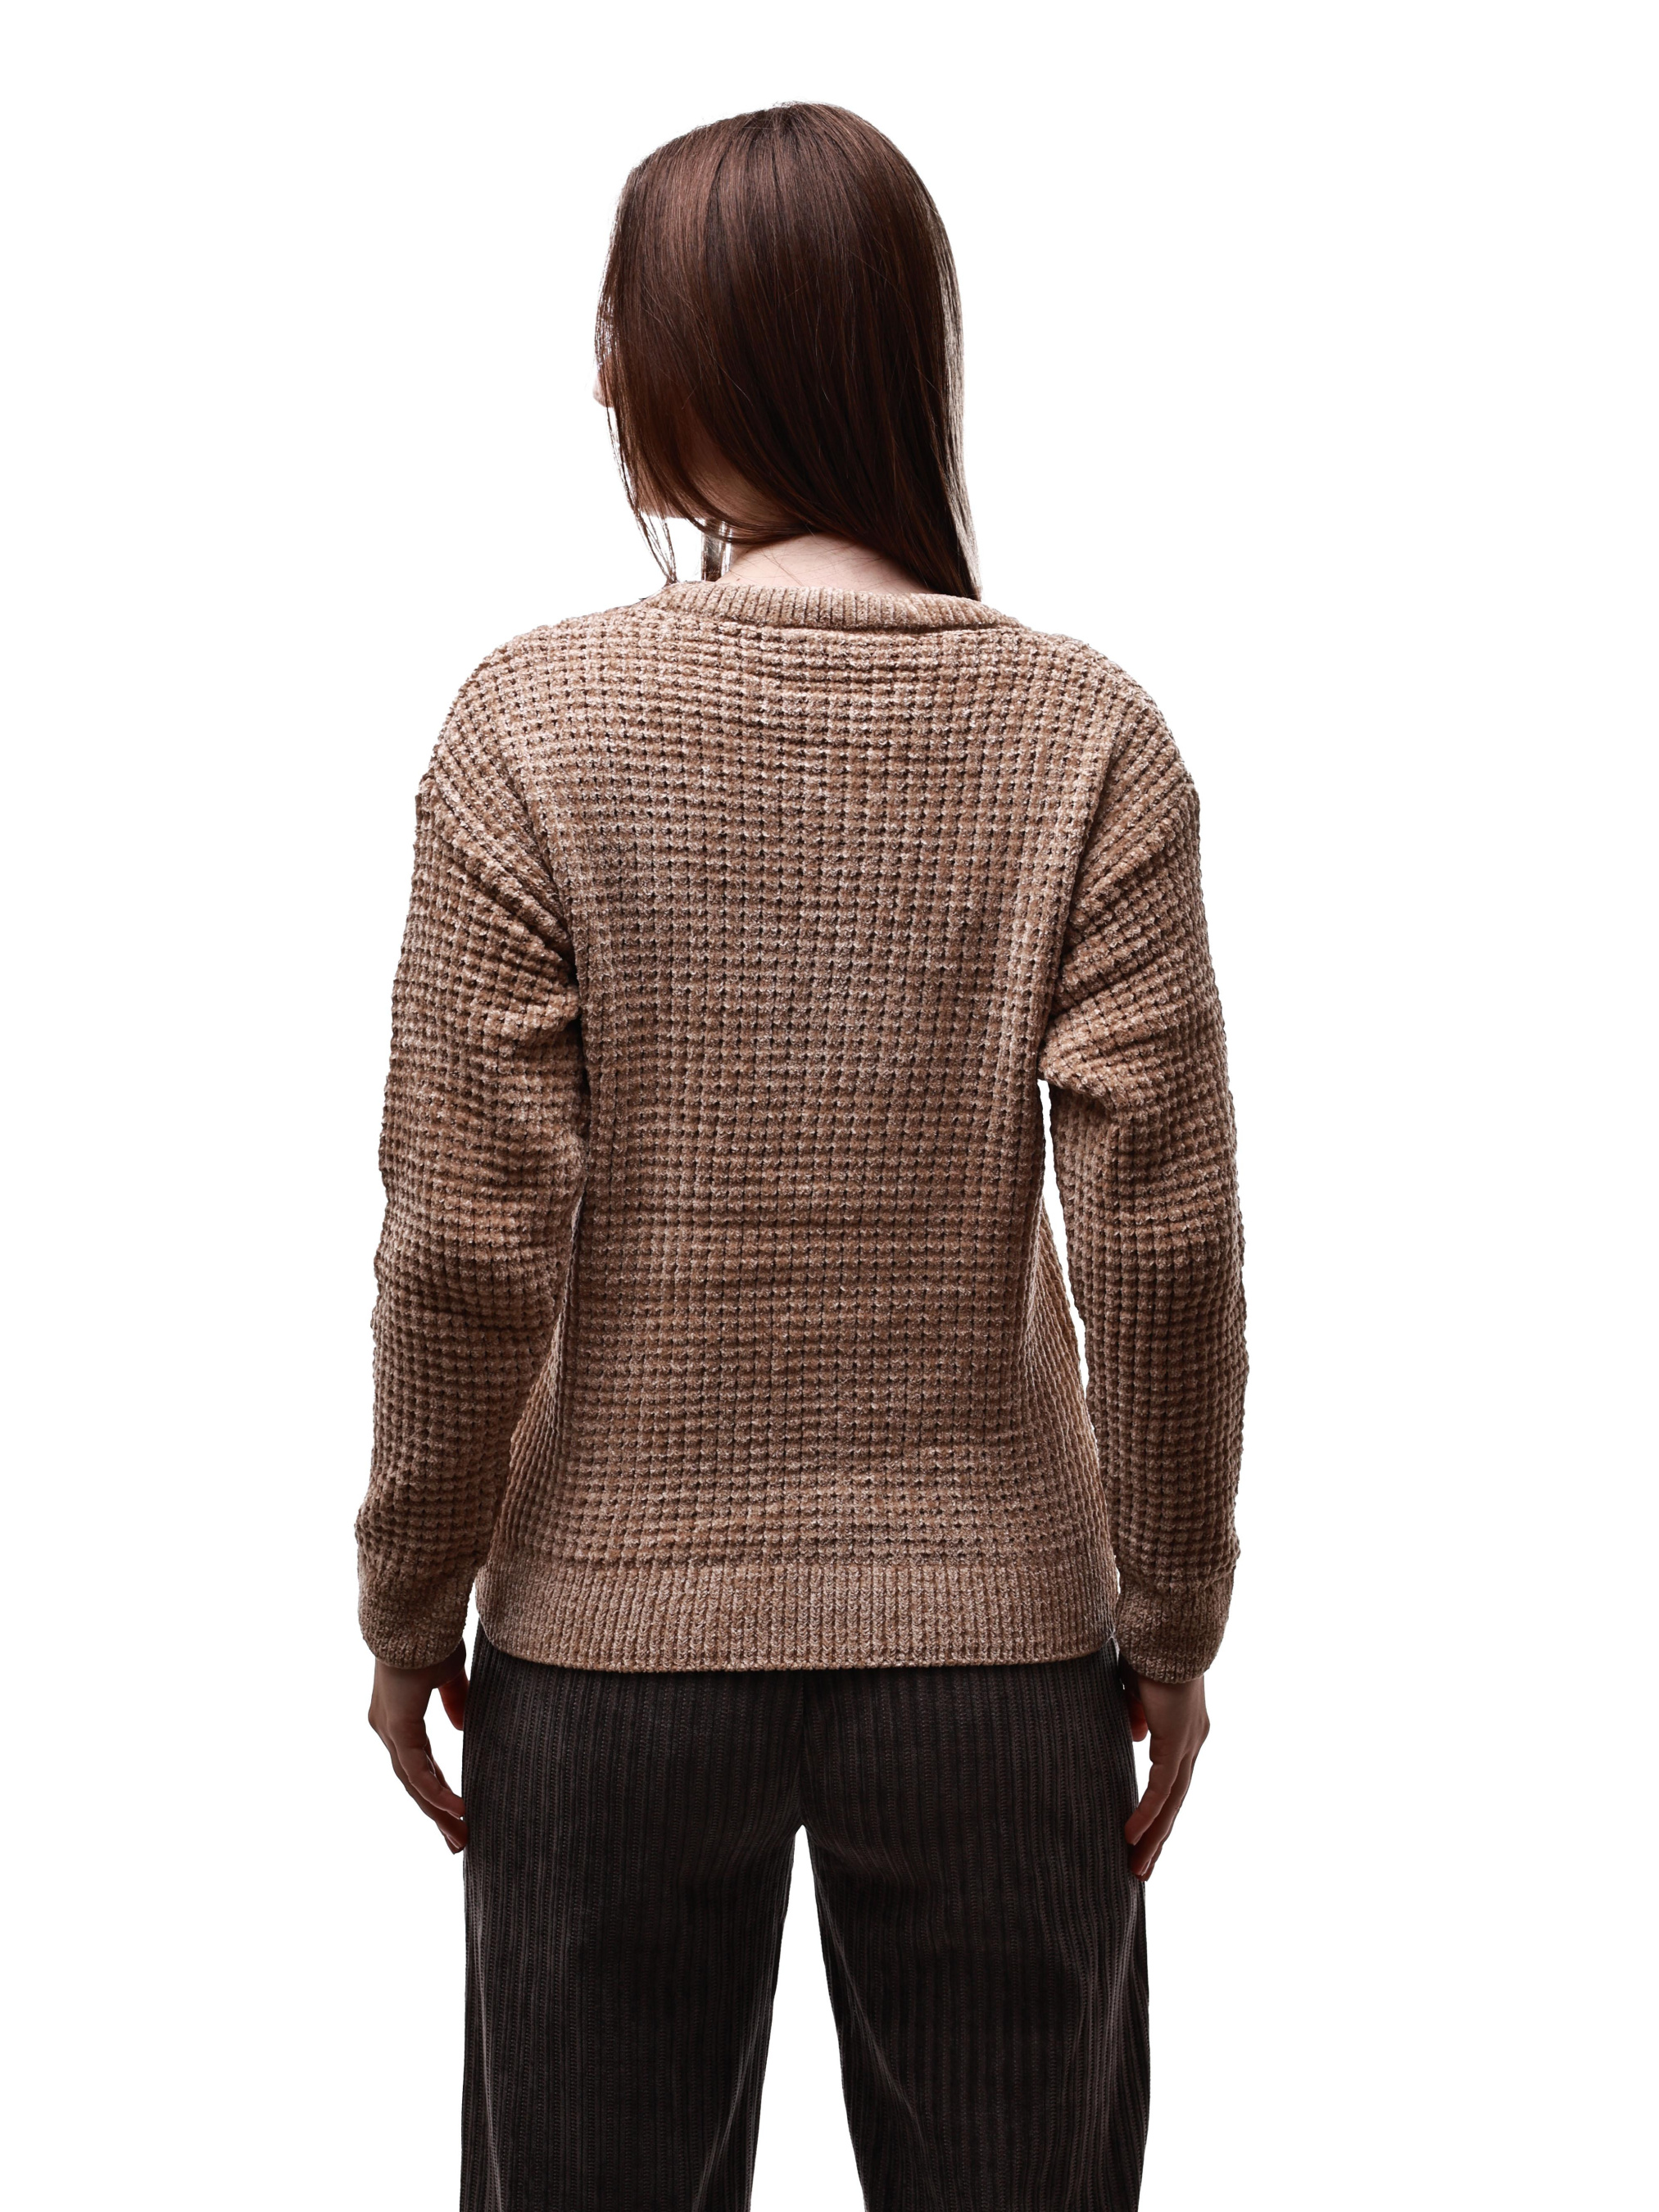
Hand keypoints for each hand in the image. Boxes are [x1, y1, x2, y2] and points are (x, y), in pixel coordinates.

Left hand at [368, 1642, 468, 1852]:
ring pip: (413, 1783)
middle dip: (435, 1813)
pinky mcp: (398, 1728)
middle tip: (457, 1841)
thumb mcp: (448, 1674)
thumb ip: (454, 1701)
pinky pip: (417, 1771)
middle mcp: (387, 1728)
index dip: (436, 1788)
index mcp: (397, 1717)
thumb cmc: (429, 1636)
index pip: (417, 1763)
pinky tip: (459, 1810)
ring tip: (461, 1837)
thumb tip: (460, 1727)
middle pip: (412, 1782)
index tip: (458, 1812)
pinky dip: (437, 1792)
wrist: (413, 1615)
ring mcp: (389, 1730)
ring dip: (437, 1812)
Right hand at [1120, 1662, 1209, 1880]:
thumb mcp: (1136, 1687)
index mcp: (1186, 1727)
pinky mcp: (1177, 1742)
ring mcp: (1189, 1743)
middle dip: (1158, 1836)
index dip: (1158, 1808)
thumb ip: (1137, 1714)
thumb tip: (1135, 1736)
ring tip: (1137, 1868)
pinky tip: (1130, 1837)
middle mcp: (1194, 1740)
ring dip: (1153, 1838)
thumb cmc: (1149, 1647)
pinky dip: (1147, 1815)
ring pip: (1172, 1803)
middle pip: (1176, 1800)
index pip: (1173, 1779)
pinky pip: (1162, 1789)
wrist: (1168, 1627)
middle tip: (1142, 1869)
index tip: (1141, 1833)